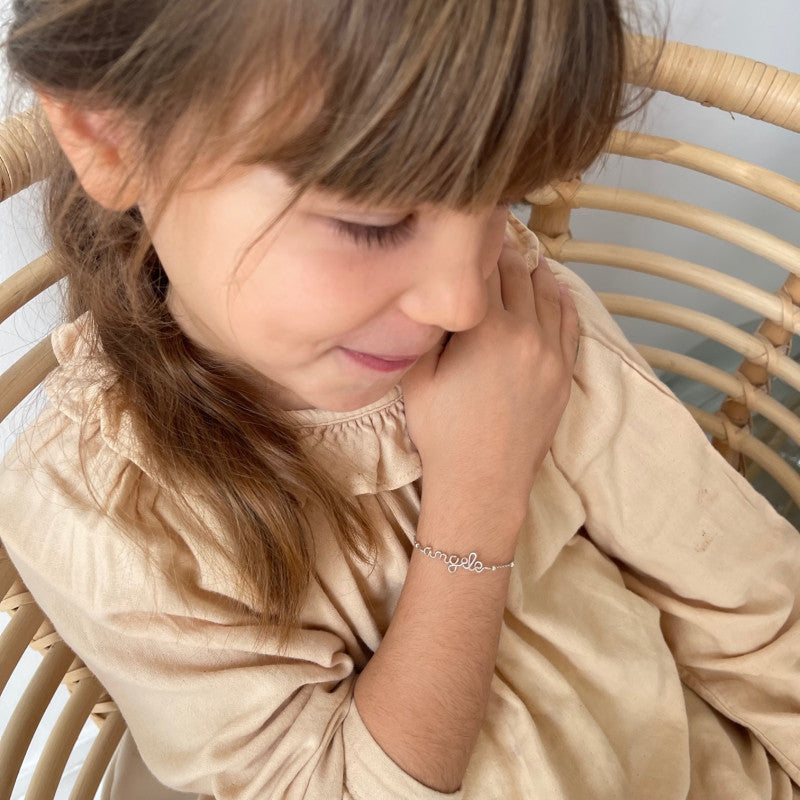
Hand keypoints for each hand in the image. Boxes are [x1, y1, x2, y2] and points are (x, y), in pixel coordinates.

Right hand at [402, 244, 578, 535]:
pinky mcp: (564, 371)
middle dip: (502, 251)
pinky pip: (569, 320)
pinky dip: (562, 297)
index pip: (481, 268)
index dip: (472, 244)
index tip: (468, 227)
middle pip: (516, 274)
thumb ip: (427, 329)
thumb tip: (432, 292)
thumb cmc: (442, 433)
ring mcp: (551, 352)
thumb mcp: (418, 377)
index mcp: (485, 329)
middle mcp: (525, 332)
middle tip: (492, 233)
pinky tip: (555, 286)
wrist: (483, 482)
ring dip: (533, 269)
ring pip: (547, 292)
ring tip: (523, 254)